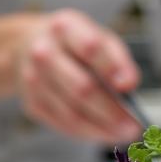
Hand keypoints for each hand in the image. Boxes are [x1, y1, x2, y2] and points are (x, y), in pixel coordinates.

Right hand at [16, 9, 141, 141]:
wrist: (27, 46)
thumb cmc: (74, 44)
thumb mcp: (97, 36)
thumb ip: (116, 58)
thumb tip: (129, 85)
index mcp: (65, 27)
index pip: (90, 47)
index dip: (111, 67)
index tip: (130, 86)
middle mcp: (44, 51)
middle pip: (81, 86)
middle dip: (110, 110)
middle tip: (133, 126)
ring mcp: (33, 79)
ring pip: (71, 112)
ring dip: (101, 128)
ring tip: (124, 134)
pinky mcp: (31, 103)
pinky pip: (63, 123)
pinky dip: (88, 132)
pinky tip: (105, 133)